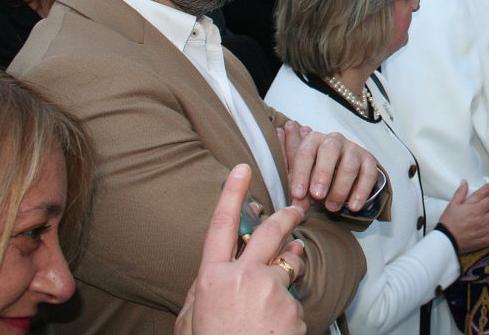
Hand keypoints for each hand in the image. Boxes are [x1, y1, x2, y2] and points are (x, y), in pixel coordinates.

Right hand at [175, 164, 305, 334]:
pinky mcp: (293, 308)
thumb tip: (209, 274)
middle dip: (286, 215)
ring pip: (290, 264)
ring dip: (293, 264)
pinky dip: (289, 308)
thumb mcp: (191, 321)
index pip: (221, 226)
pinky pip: (294, 299)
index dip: (231, 194)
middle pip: (271, 232)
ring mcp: (272, 291)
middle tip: (297, 208)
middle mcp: (244, 278)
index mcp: (213, 279)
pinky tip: (278, 324)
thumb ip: (201, 292)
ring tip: (284, 279)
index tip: (241, 169)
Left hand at [278, 120, 379, 212]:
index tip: (298, 194)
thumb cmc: (317, 176)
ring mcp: (353, 149)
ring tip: (332, 207)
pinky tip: (354, 207)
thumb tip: (296, 206)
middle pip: (329, 151)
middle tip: (317, 196)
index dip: (301, 173)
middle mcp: (334, 140)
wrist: (343, 174)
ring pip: (349, 165)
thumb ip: (299, 190)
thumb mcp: (304, 179)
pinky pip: (368, 174)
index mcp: (314, 140)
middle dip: (322, 174)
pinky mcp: (369, 160)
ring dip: (340, 188)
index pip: (306, 152)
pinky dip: (361, 192)